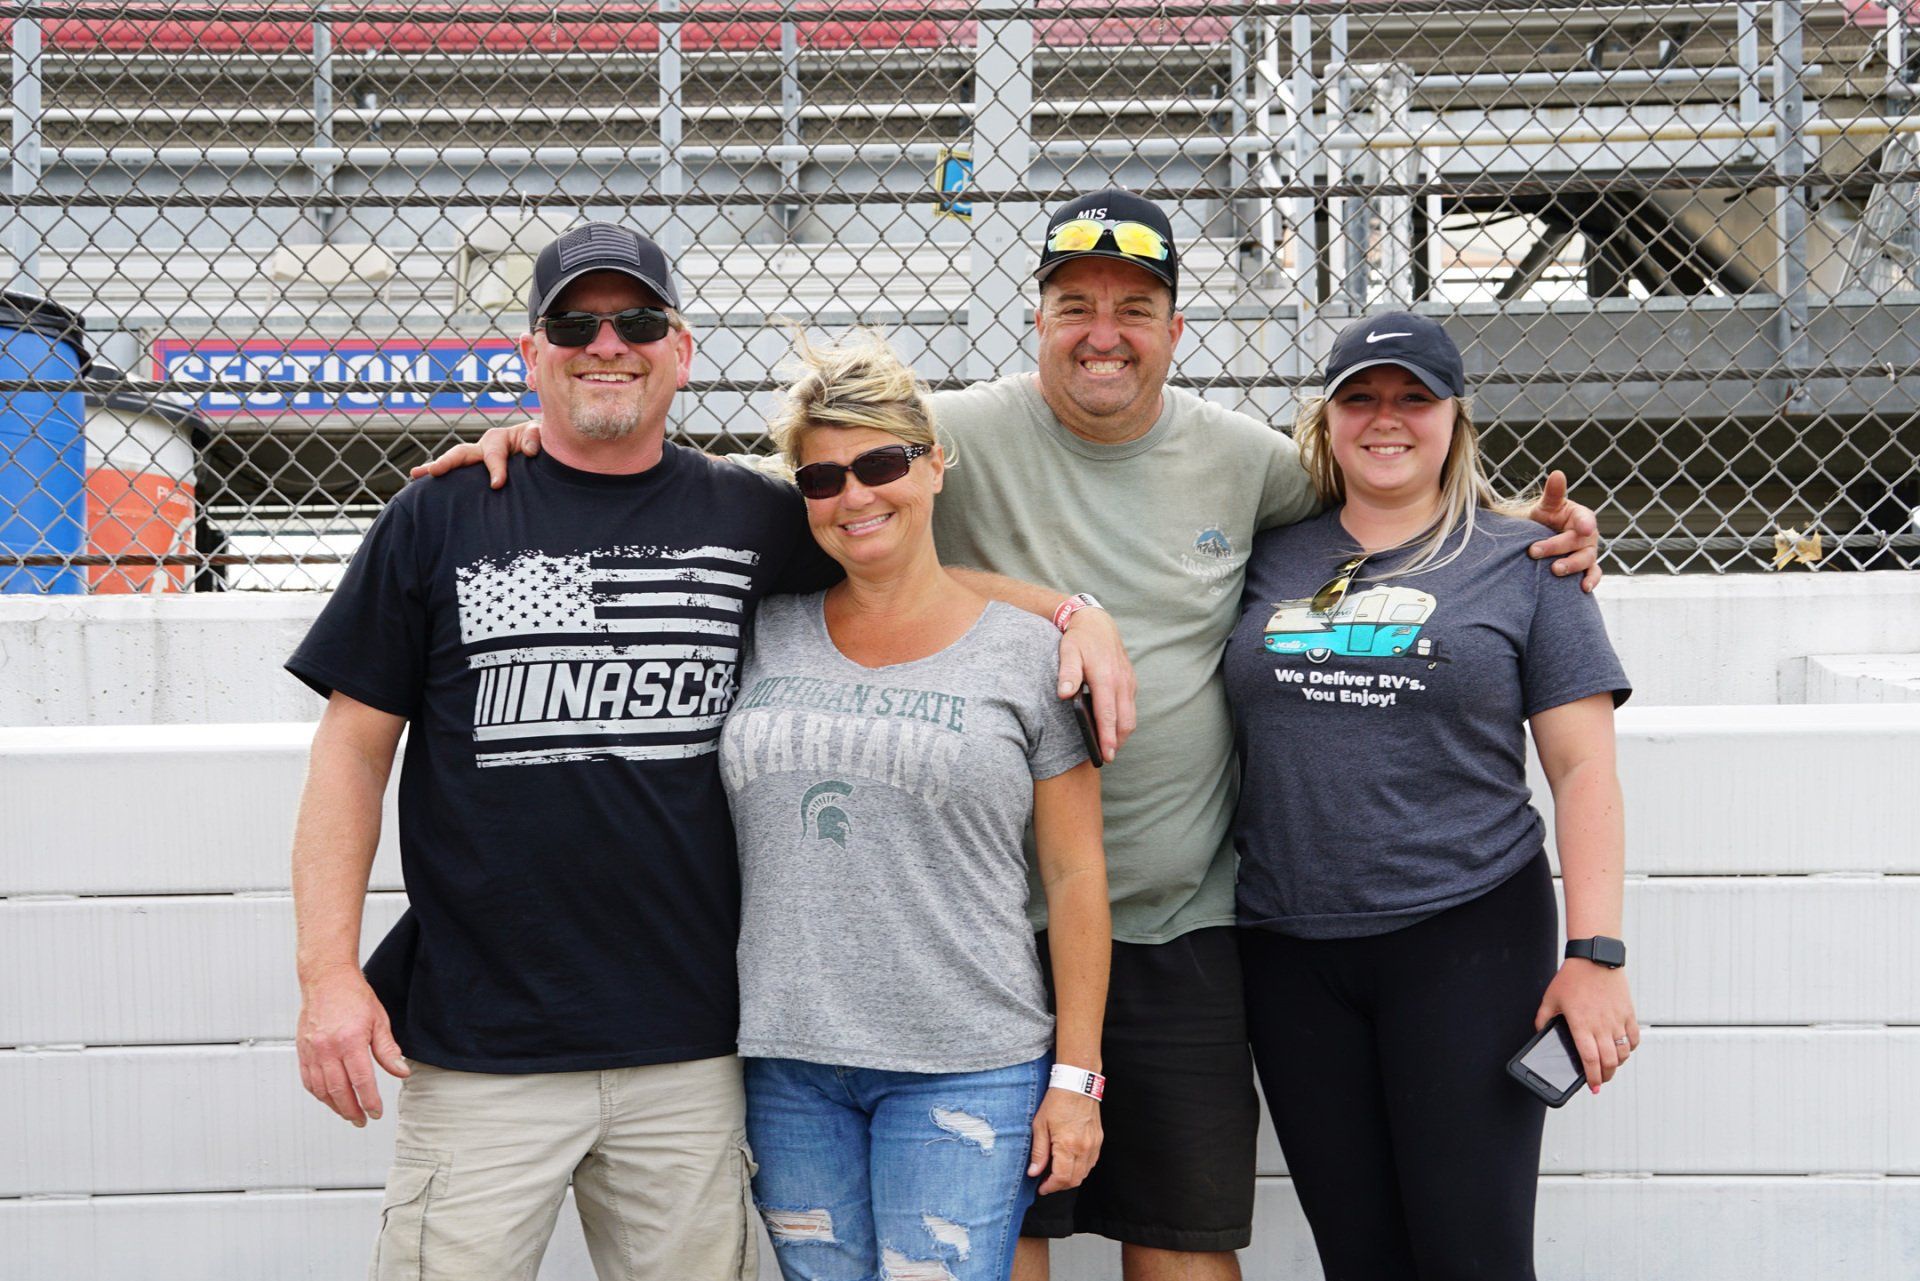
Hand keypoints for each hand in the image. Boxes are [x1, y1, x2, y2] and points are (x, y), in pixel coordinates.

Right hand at [296, 964, 409, 1126]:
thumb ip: (388, 1050)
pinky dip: (319, 1094)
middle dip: (352, 1110)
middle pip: (339, 1090)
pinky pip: (308, 1080)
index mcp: (350, 1041)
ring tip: (348, 1114)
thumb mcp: (379, 1021)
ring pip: (321, 1090)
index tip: (376, 1112)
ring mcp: (312, 1051)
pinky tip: (329, 1099)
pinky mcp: (302, 1051)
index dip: (369, 1101)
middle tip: (362, 1120)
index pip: (361, 1081)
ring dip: (335, 1106)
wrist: (326, 979)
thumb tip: (401, 1072)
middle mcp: (328, 1048)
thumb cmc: (353, 996)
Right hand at [407, 420, 543, 488]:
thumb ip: (535, 437)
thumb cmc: (541, 444)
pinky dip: (441, 479)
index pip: (493, 454)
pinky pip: (458, 476)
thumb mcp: (541, 436)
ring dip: (435, 468)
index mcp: (499, 440)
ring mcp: (477, 461)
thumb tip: (529, 451)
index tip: (497, 485)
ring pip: (454, 462)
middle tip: (434, 471)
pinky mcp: (476, 474)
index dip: (495, 469)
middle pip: (461, 453)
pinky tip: (423, 491)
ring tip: (415, 474)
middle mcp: (483, 449)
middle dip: (447, 462)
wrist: (542, 453)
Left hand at [1027, 1088, 1102, 1194]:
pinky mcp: (1098, 1139)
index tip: (1041, 1188)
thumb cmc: (1057, 1101)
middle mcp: (1084, 1148)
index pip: (1061, 1178)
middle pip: (1074, 1180)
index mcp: (1068, 1145)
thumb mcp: (1040, 1125)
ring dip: (1071, 1178)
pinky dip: (1081, 1168)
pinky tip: (1070, 1162)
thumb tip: (1034, 1172)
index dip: (1050, 1187)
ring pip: (1085, 1173)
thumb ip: (1038, 1152)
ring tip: (1057, 1173)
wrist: (1077, 1084)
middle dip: (1059, 1186)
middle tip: (1047, 1182)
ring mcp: (1094, 1144)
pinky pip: (1091, 1163)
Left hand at [1058, 608, 1135, 762]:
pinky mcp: (1131, 682)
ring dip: (1122, 733)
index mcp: (1105, 677)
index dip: (1107, 737)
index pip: (1108, 714)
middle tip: (1106, 757)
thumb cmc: (1079, 640)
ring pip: (1131, 716)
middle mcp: (1121, 681)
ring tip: (1109, 747)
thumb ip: (1067, 674)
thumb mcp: (1067, 652)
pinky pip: (1131, 707)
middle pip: (1125, 721)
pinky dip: (1124, 721)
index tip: (1106, 754)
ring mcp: (1129, 682)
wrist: (1097, 622)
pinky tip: (1111, 727)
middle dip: (1118, 742)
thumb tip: (1064, 695)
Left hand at [1526, 471, 1603, 592]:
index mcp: (1581, 516)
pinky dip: (1590, 582)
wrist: (1540, 537)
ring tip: (1554, 570)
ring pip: (1586, 560)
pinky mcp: (1586, 568)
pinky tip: (1583, 589)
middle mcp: (1588, 535)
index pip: (1584, 518)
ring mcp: (1588, 552)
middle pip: (1577, 542)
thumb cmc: (1546, 519)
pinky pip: (1593, 575)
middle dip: (1556, 547)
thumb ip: (1553, 493)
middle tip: (1533, 550)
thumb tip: (1557, 473)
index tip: (1583, 527)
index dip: (1584, 523)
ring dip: (1571, 566)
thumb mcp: (1547, 505)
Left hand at [1535, 960, 1638, 1092]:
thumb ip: (1543, 1018)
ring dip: (1618, 1064)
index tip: (1592, 1087)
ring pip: (1624, 1052)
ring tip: (1610, 1066)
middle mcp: (1601, 1025)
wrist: (1594, 958)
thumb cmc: (1572, 977)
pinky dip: (1630, 1048)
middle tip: (1600, 1081)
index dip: (1592, 1077)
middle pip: (1609, 1061)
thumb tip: (1540, 1032)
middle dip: (1605, 1076)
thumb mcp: (1550, 998)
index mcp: (1581, 1024)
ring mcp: (1617, 1020)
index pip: (1589, 1060)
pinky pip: (1634, 1037)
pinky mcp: (1628, 1013)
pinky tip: (1623, 1049)